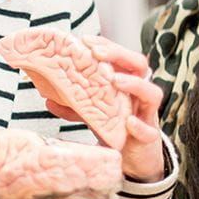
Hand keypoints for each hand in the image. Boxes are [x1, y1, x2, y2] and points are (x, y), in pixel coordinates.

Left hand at [44, 35, 164, 182]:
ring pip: (152, 93)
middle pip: (139, 66)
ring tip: (116, 80)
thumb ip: (74, 105)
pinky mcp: (149, 137)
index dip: (106, 45)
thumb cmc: (115, 127)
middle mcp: (139, 94)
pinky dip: (139, 126)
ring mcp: (147, 114)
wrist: (133, 157)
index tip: (85, 40)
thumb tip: (47, 97)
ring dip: (135, 84)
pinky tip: (129, 122)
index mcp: (126, 82)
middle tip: (98, 54)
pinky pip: (149, 130)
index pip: (121, 56)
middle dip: (120, 55)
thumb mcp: (92, 113)